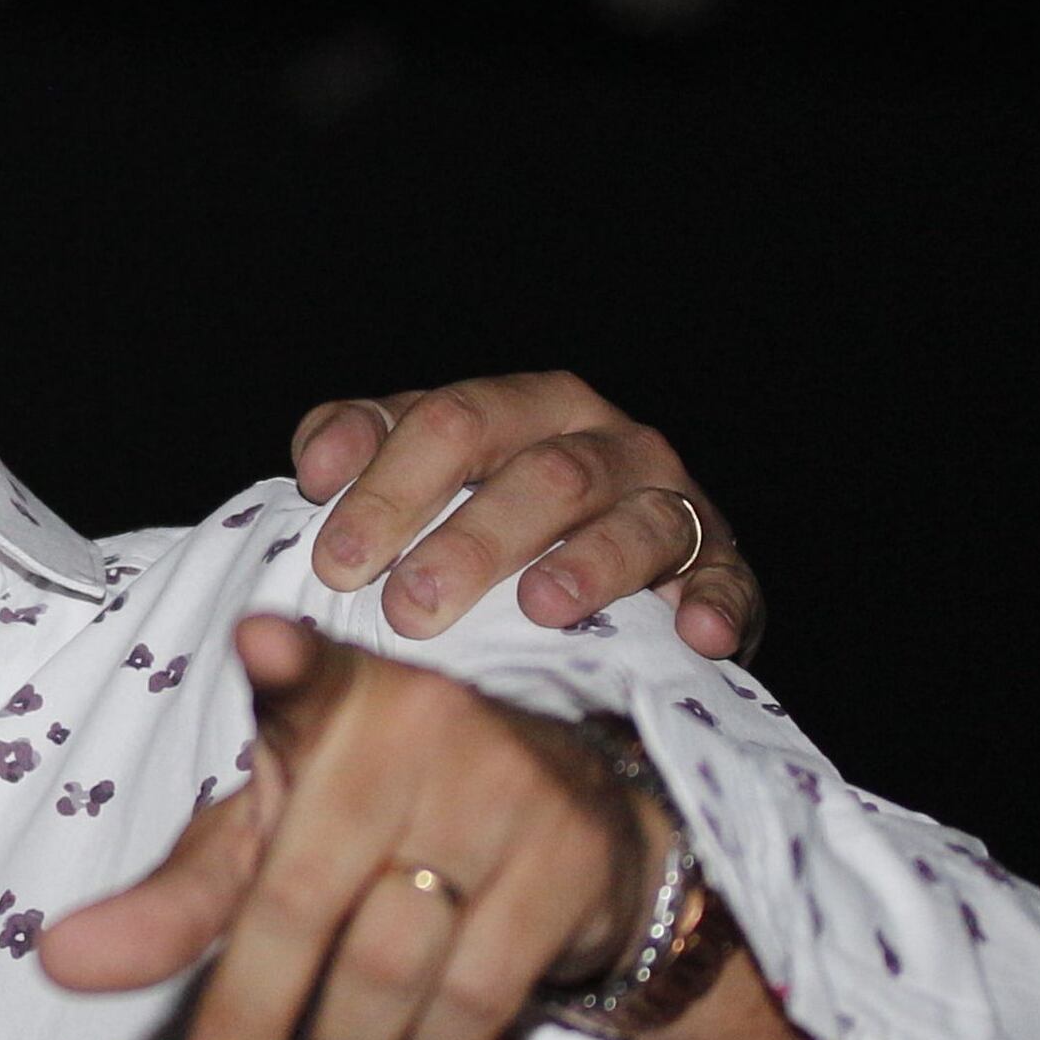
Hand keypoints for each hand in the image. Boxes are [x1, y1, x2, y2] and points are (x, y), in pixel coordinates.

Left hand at [34, 617, 644, 1039]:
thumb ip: (171, 902)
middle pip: (300, 901)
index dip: (287, 661)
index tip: (261, 644)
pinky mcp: (570, 862)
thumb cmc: (380, 822)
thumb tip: (57, 961)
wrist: (572, 821)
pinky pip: (473, 1003)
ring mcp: (506, 790)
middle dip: (247, 1018)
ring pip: (388, 971)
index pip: (307, 675)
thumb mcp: (271, 844)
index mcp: (333, 700)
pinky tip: (429, 1039)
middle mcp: (421, 724)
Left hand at [288, 374, 762, 658]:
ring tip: (539, 607)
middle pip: (540, 474)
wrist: (610, 571)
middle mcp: (603, 440)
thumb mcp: (419, 473)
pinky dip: (714, 602)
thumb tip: (315, 466)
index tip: (335, 558)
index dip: (389, 486)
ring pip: (630, 520)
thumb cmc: (488, 515)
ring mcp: (668, 499)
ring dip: (588, 565)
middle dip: (472, 539)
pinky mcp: (718, 566)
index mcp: (522, 408)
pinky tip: (696, 632)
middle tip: (409, 607)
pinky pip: (725, 579)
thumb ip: (359, 448)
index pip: (451, 422)